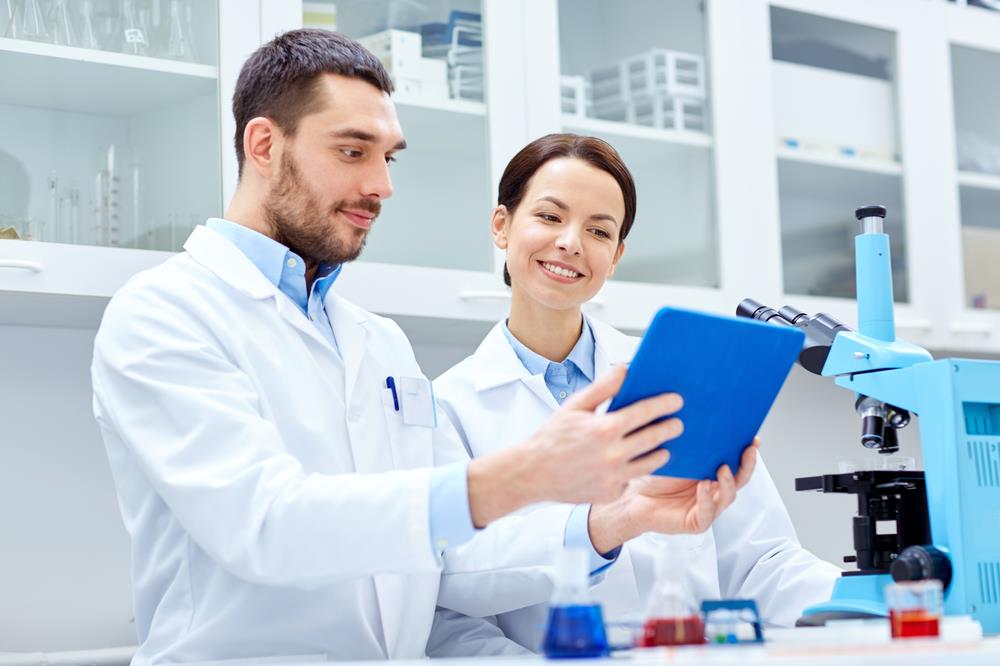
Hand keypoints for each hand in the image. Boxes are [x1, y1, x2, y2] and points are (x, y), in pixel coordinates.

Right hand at [467, 365, 684, 525]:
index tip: (676, 401)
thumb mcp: (575, 407)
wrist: (533, 473)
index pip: (645, 412)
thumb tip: (625, 369)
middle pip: (655, 438)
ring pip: (651, 462)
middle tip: (677, 423)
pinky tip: (635, 463)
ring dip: (660, 452)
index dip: (665, 405)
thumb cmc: (552, 437)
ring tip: (662, 445)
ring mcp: (614, 477)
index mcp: (605, 428)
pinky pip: (632, 479)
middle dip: (670, 428)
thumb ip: (602, 388)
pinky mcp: (611, 493)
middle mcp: (613, 454)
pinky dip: (634, 470)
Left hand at [587, 438, 759, 553]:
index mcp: (712, 472)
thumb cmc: (652, 476)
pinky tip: (703, 485)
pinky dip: (707, 498)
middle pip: (740, 478)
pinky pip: (708, 511)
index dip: (748, 451)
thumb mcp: (670, 452)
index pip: (736, 461)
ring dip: (729, 482)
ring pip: (728, 495)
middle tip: (748, 450)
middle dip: (747, 464)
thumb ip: (685, 439)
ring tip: (723, 468)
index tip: (753, 438)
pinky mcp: (697, 521)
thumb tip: (689, 409)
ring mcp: (708, 506)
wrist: (633, 499)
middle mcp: (714, 489)